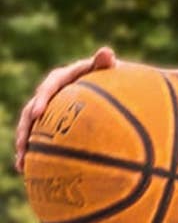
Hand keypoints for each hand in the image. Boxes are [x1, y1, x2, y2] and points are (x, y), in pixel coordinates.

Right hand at [14, 46, 116, 172]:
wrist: (108, 87)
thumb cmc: (110, 77)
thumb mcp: (107, 69)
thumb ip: (104, 63)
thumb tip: (106, 52)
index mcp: (63, 78)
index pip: (49, 86)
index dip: (42, 99)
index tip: (38, 113)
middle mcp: (52, 93)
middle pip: (32, 109)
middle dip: (25, 127)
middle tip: (23, 144)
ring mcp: (49, 108)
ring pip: (30, 126)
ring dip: (24, 143)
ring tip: (22, 162)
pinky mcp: (50, 122)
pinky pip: (37, 137)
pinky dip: (31, 152)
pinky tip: (26, 170)